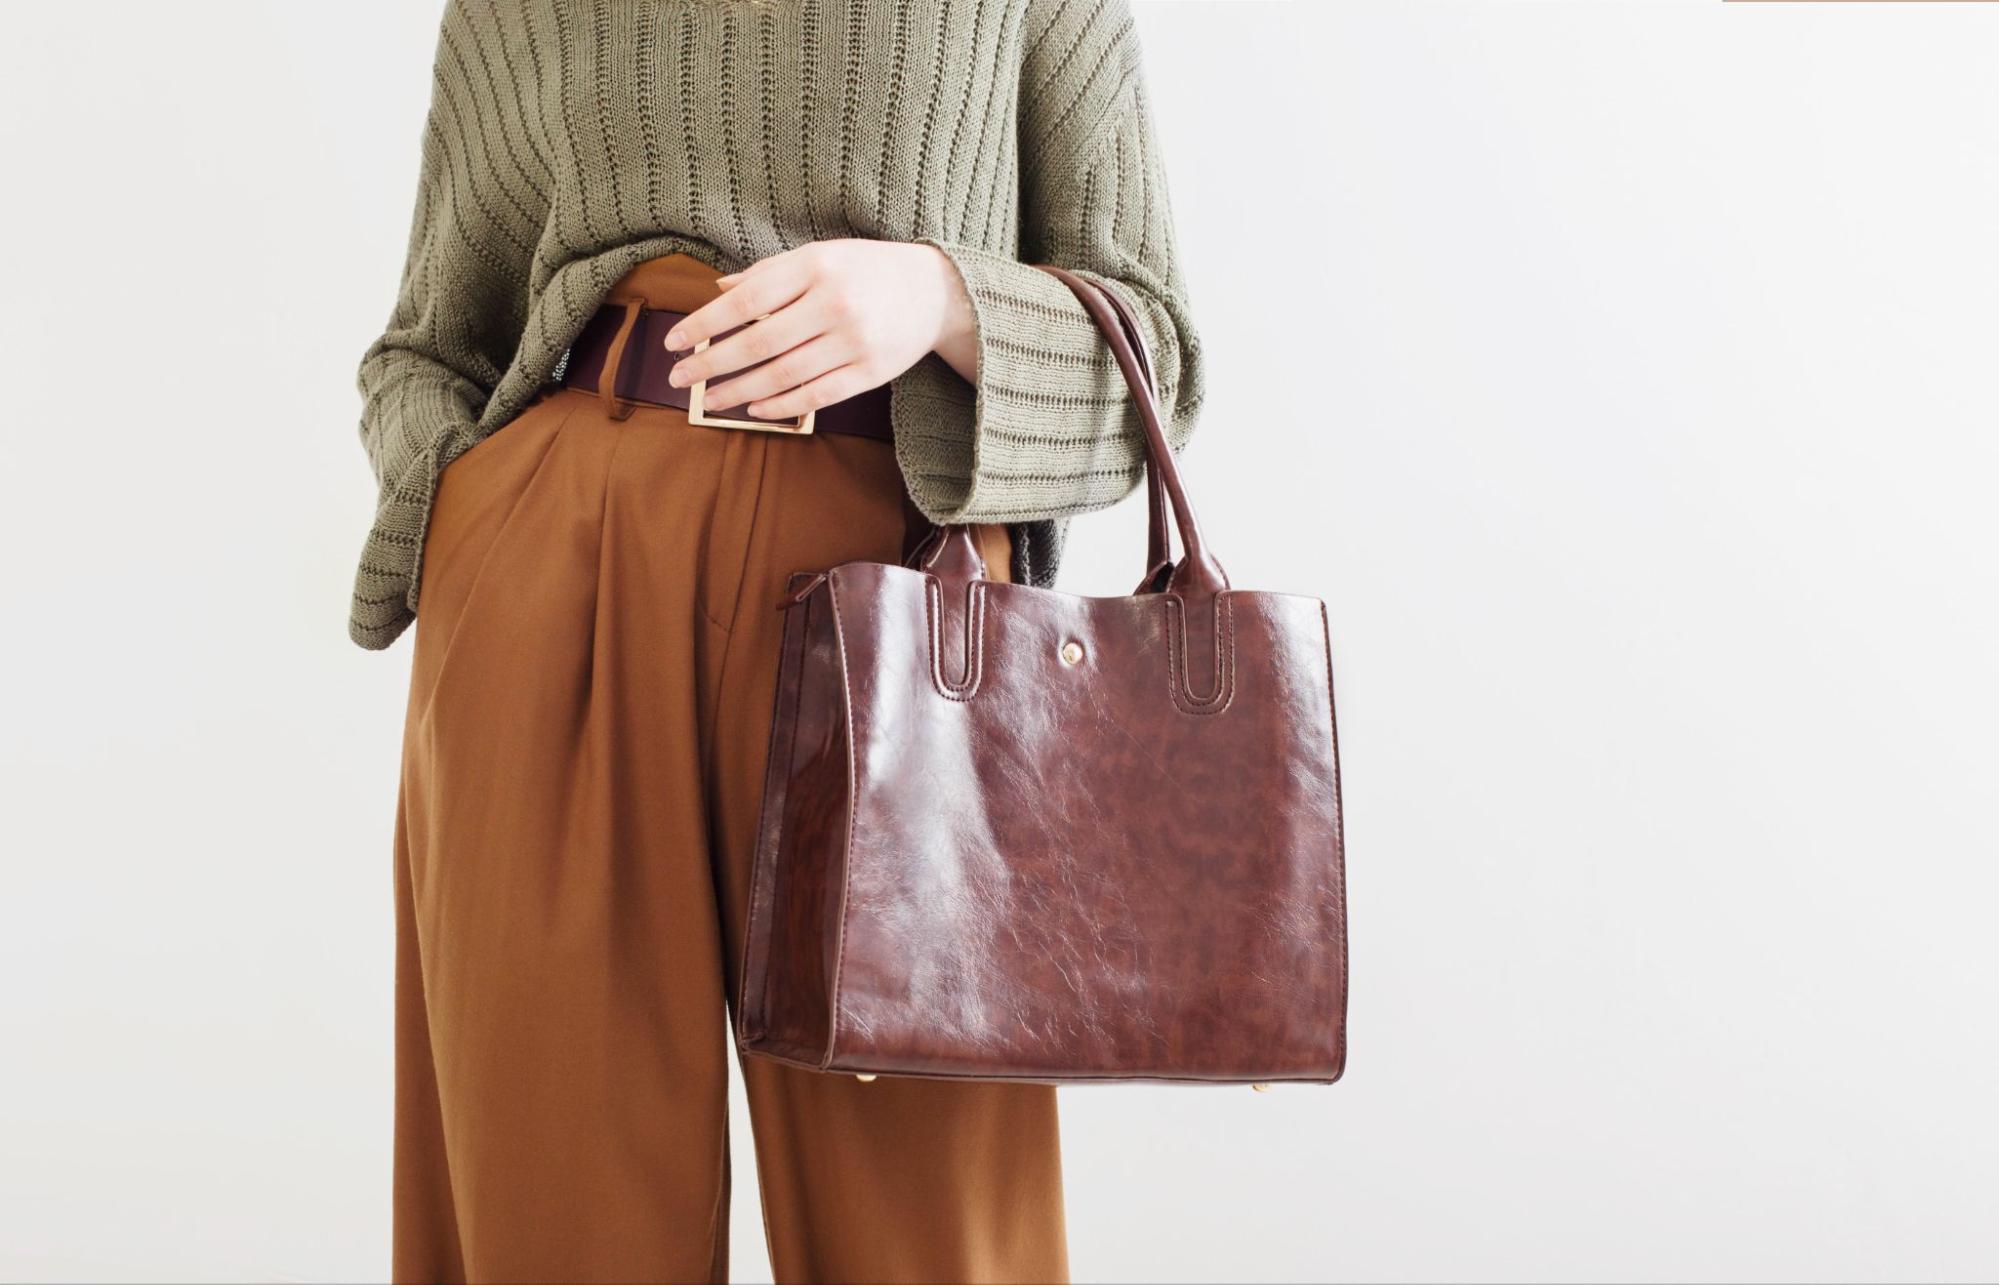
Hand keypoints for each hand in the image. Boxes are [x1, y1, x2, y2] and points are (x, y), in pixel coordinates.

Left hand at [662, 239, 977, 419]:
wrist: (937, 291)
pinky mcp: (871, 372)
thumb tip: (719, 290)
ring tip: (709, 399)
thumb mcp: (820, 255)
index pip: (746, 301)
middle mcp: (834, 303)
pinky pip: (817, 396)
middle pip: (760, 343)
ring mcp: (855, 341)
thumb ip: (770, 273)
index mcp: (816, 267)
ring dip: (740, 391)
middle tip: (679, 377)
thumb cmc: (867, 269)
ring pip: (784, 375)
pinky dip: (782, 406)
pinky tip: (754, 409)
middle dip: (712, 363)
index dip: (705, 324)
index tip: (674, 341)